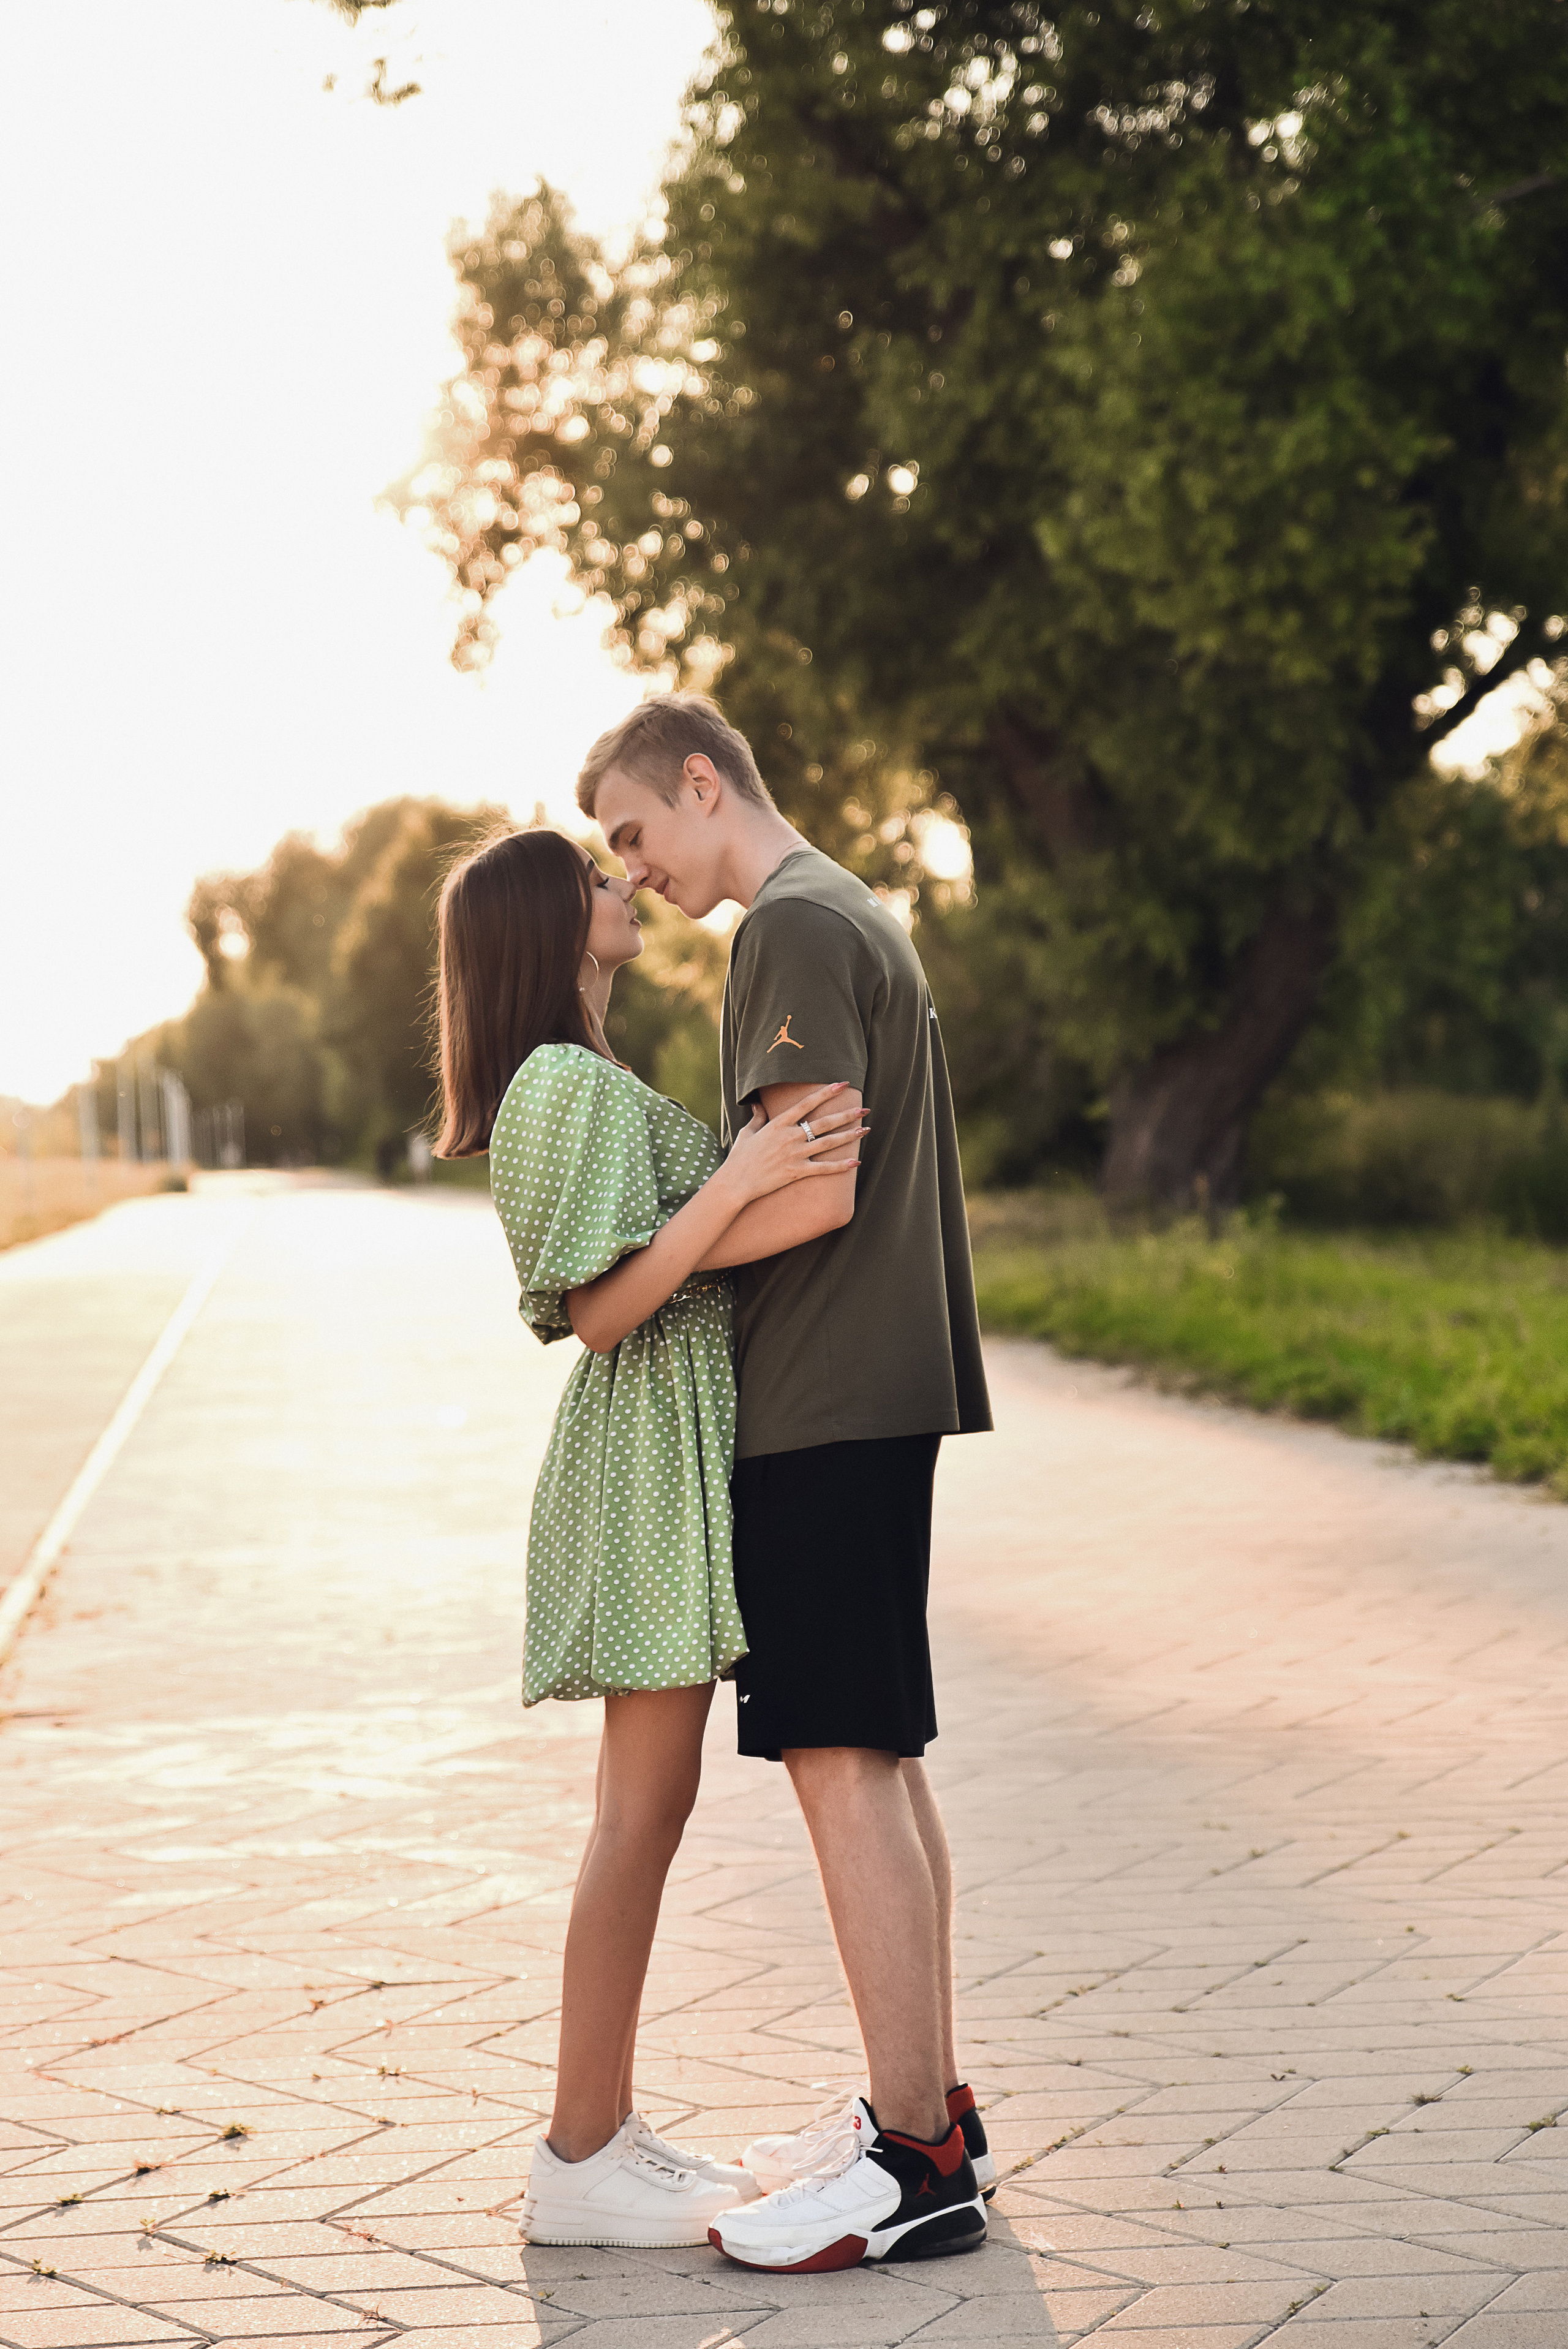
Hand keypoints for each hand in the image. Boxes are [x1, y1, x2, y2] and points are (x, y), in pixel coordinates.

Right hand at [721, 1083, 866, 1204]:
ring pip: (827, 1143)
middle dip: (846, 1115)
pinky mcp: (797, 1172)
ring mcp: (794, 1155)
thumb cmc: (740, 1157)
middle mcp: (790, 1137)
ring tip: (865, 1130)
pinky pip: (823, 1169)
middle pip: (823, 1122)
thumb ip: (757, 1117)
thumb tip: (756, 1104)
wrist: (735, 1182)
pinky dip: (840, 1166)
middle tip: (864, 1109)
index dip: (825, 1092)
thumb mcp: (748, 1133)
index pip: (807, 1104)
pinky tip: (856, 1162)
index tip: (842, 1084)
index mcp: (779, 1124)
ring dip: (848, 1136)